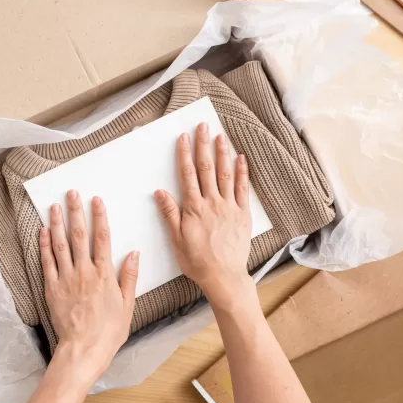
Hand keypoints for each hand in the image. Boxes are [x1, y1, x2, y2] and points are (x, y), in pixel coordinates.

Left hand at [39, 191, 138, 382]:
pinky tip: (43, 232)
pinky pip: (47, 263)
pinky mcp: (52, 289)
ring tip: (54, 206)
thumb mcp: (128, 304)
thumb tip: (134, 253)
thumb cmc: (109, 331)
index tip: (96, 200)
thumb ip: (129, 277)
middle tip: (71, 193)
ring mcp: (66, 279)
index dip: (99, 217)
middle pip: (79, 235)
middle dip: (75, 212)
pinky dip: (44, 245)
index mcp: (104, 274)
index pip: (102, 238)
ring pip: (60, 245)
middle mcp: (84, 272)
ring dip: (57, 223)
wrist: (84, 350)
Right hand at [154, 123, 255, 312]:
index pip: (188, 174)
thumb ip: (169, 214)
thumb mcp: (177, 239)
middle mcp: (212, 203)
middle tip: (203, 126)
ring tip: (220, 136)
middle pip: (206, 168)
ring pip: (225, 174)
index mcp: (194, 208)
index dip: (185, 154)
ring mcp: (229, 207)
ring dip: (222, 153)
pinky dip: (242, 172)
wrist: (223, 275)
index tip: (184, 137)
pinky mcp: (243, 214)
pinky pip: (242, 189)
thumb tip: (160, 192)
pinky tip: (241, 158)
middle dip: (203, 145)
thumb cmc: (197, 261)